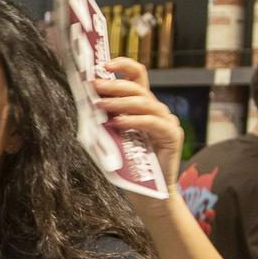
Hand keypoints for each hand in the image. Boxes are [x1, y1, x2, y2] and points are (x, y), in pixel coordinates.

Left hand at [93, 58, 183, 188]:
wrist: (145, 193)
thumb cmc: (126, 165)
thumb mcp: (109, 136)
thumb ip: (103, 118)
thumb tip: (85, 99)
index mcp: (142, 106)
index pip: (137, 75)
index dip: (123, 65)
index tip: (104, 65)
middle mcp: (156, 110)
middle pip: (138, 87)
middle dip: (114, 84)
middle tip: (95, 85)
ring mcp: (166, 121)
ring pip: (145, 102)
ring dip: (120, 101)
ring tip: (101, 105)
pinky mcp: (172, 136)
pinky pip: (153, 123)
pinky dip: (134, 120)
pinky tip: (118, 122)